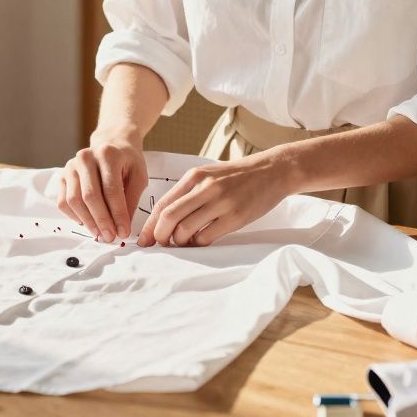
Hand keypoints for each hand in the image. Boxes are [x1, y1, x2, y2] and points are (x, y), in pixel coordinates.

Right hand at [57, 132, 147, 241]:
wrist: (111, 143)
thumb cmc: (127, 161)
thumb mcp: (139, 175)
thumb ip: (131, 199)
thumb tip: (122, 226)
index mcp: (107, 154)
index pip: (111, 189)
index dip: (118, 214)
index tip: (124, 232)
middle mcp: (85, 157)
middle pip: (90, 196)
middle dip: (101, 221)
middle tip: (110, 237)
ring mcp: (71, 166)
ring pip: (74, 200)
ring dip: (87, 221)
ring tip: (100, 234)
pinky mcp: (62, 175)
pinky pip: (63, 202)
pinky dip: (74, 216)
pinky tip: (88, 223)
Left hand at [137, 148, 297, 247]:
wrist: (272, 171)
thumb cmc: (237, 177)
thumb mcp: (208, 176)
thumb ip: (188, 194)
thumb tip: (164, 221)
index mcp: (194, 176)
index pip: (163, 204)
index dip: (150, 226)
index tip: (144, 240)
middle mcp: (205, 187)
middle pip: (169, 217)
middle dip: (159, 236)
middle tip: (160, 246)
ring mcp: (221, 202)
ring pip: (185, 230)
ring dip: (179, 242)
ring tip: (182, 244)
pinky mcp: (235, 217)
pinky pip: (206, 237)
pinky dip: (197, 244)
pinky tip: (199, 243)